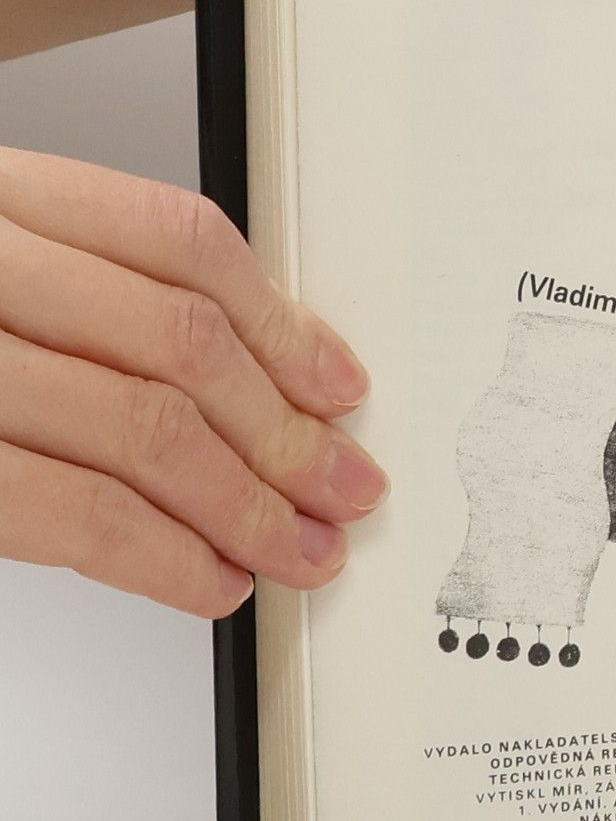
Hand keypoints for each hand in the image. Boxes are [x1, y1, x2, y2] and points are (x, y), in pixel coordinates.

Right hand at [0, 147, 384, 616]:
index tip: (338, 385)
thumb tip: (252, 378)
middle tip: (346, 488)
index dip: (282, 322)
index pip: (177, 241)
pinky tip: (208, 579)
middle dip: (285, 433)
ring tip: (299, 551)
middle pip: (177, 343)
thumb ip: (79, 297)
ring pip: (138, 428)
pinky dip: (158, 556)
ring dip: (245, 506)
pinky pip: (64, 510)